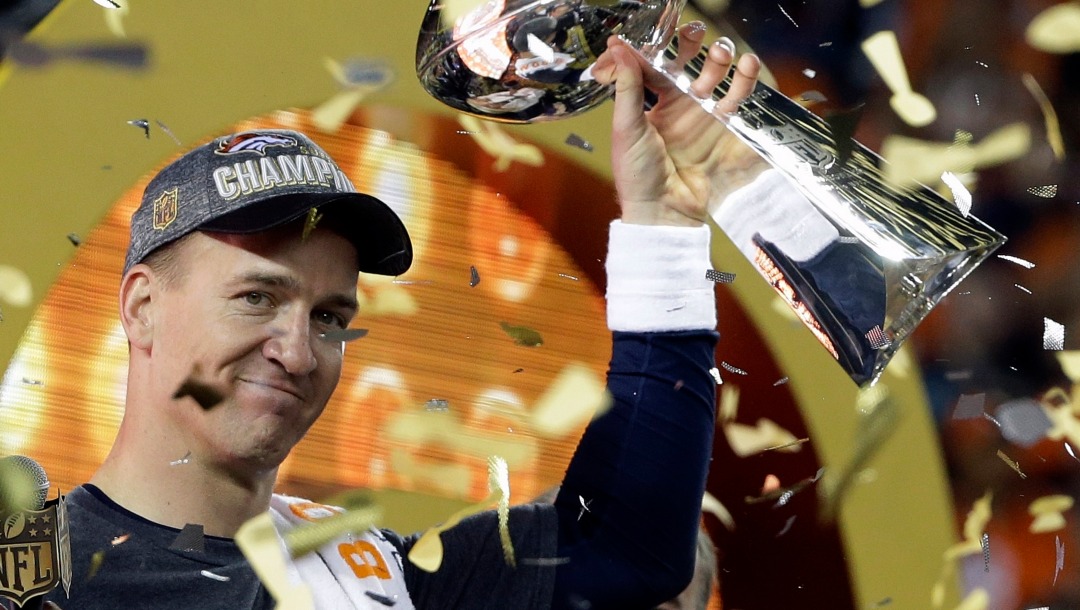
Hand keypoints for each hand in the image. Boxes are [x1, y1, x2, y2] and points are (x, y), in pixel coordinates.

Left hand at [591, 23, 760, 226]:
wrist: (666, 212)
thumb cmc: (638, 175)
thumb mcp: (627, 128)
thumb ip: (627, 86)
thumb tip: (617, 48)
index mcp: (651, 104)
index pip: (655, 63)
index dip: (657, 44)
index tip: (660, 26)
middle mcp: (679, 106)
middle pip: (690, 62)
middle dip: (694, 44)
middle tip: (695, 34)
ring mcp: (704, 116)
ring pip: (717, 74)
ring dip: (721, 58)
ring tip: (723, 53)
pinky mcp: (727, 129)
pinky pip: (740, 97)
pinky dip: (747, 79)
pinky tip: (748, 65)